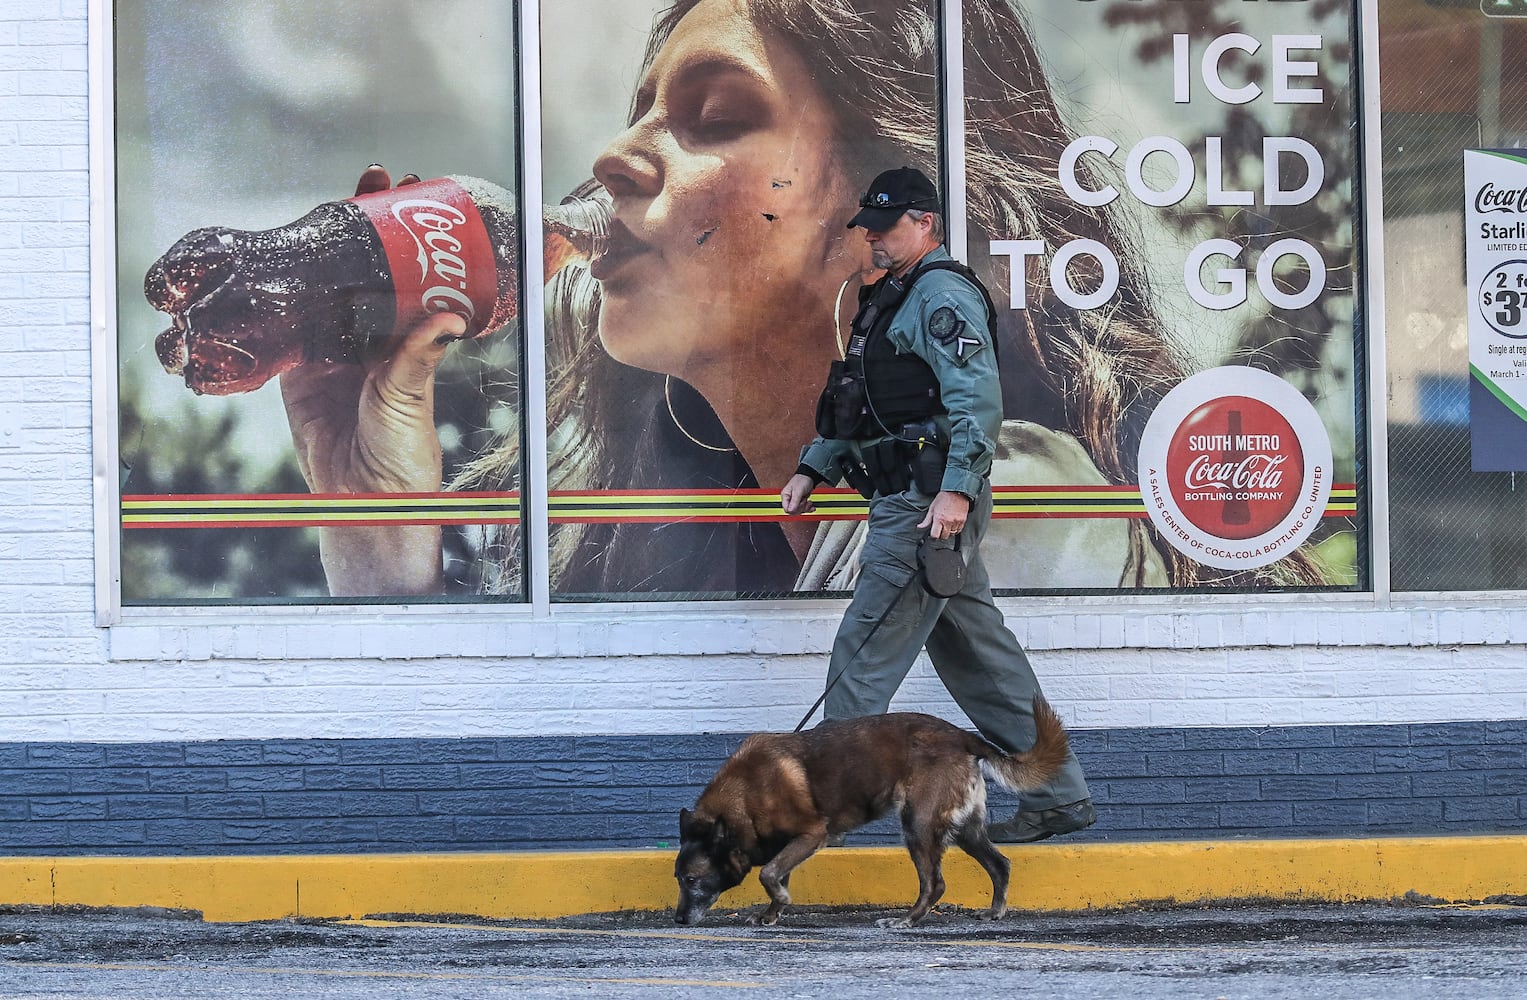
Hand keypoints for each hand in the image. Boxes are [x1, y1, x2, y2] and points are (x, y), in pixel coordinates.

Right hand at [277, 165, 456, 596]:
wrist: (360, 502)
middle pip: (363, 269)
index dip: (403, 231)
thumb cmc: (403, 456)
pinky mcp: (294, 368)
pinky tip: (266, 261)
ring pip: (322, 289)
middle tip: (368, 181)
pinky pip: (281, 325)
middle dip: (362, 226)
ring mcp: (330, 349)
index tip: (405, 186)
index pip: (405, 270)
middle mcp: (370, 337)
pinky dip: (273, 298)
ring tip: (319, 205)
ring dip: (318, 251)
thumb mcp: (410, 398)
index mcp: (404, 339)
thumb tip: (451, 319)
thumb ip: (418, 359)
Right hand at [781, 473, 817, 514]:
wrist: (810, 476)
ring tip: (808, 501)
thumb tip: (790, 511)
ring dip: (805, 507)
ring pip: (799, 511)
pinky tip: (810, 504)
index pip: (786, 509)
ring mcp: (795, 501)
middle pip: (793, 511)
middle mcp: (789, 499)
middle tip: (804, 500)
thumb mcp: (798, 491)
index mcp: (785, 496)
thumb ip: (794, 501)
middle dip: (801, 507)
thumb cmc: (802, 480)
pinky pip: (804, 509)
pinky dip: (808, 508)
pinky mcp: (801, 501)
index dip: (793, 509)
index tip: (799, 504)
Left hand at [918, 490, 969, 539]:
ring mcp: (956, 522)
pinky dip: (955, 530)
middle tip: (940, 529)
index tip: (932, 535)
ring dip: (948, 532)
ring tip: (946, 525)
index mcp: (939, 519)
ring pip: (952, 534)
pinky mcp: (962, 521)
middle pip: (944, 537)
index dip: (933, 537)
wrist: (957, 491)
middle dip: (941, 534)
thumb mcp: (932, 508)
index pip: (935, 535)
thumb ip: (927, 520)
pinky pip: (959, 531)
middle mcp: (948, 522)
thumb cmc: (944, 498)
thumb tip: (920, 527)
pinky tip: (952, 524)